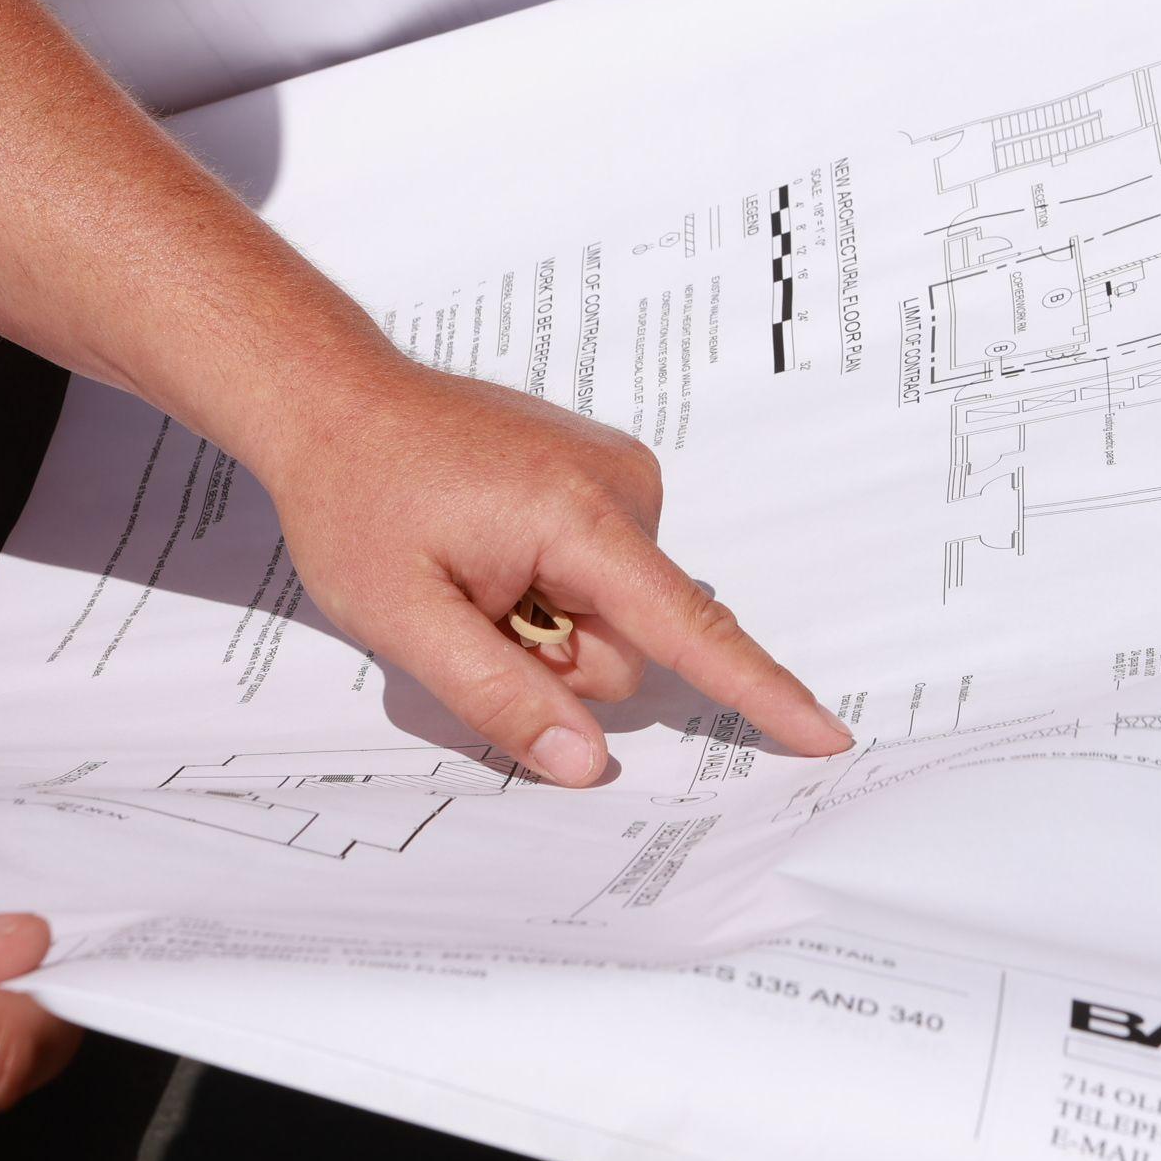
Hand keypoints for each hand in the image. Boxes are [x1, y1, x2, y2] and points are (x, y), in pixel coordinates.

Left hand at [257, 356, 854, 786]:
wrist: (333, 395)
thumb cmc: (357, 500)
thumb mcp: (406, 620)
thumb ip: (501, 697)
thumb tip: (587, 765)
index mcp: (581, 518)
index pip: (689, 628)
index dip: (759, 692)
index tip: (827, 736)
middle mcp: (621, 485)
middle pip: (632, 638)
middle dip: (557, 654)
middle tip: (467, 605)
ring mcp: (614, 473)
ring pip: (615, 612)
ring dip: (547, 620)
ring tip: (468, 569)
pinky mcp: (601, 474)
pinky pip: (601, 573)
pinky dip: (549, 584)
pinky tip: (485, 546)